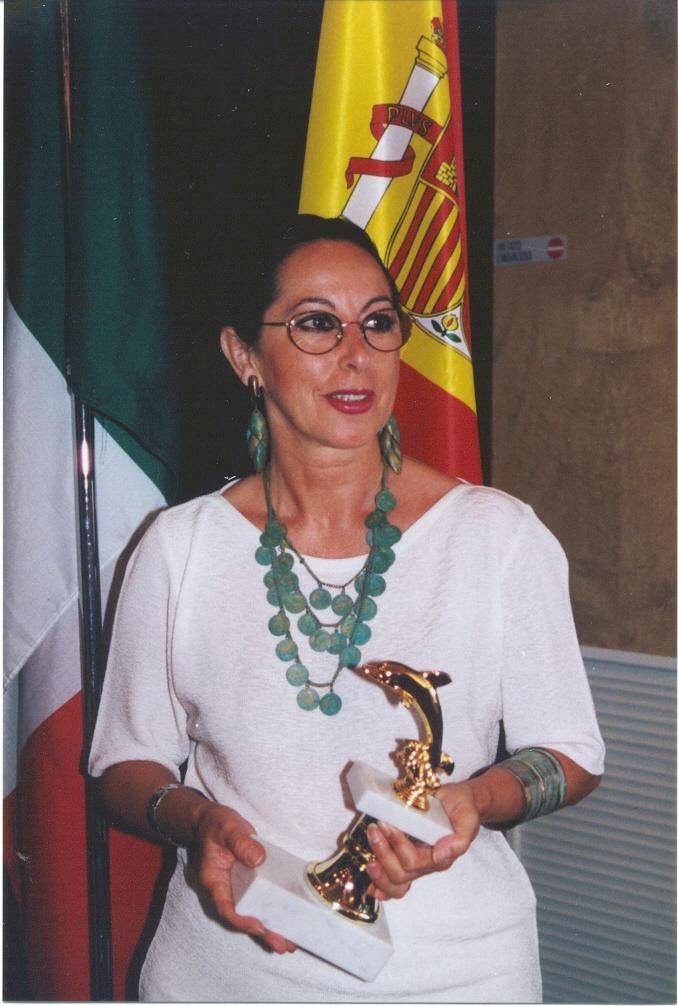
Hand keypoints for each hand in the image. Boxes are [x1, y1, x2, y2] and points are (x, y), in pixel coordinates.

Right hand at [193, 802, 295, 953]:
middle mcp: (225, 890)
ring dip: (269, 930)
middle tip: (282, 947)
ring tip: (289, 945)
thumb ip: (240, 842)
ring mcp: (237, 888)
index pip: (226, 907)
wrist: (212, 820)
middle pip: (242, 918)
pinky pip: (259, 901)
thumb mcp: (228, 828)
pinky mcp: (248, 883)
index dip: (242, 920)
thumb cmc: (217, 824)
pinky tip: (287, 923)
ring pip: (252, 914)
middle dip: (262, 933)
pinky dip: (272, 913)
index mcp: (214, 881)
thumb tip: (258, 859)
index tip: (258, 926)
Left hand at [365, 780, 480, 899]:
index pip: (414, 863)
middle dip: (383, 853)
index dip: (397, 846)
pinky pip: (390, 879)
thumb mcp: (467, 819)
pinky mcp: (403, 854)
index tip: (388, 825)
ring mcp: (413, 861)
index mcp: (440, 858)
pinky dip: (377, 883)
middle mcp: (425, 864)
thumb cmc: (463, 810)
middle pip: (400, 875)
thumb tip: (442, 854)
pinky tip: (366, 880)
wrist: (458, 801)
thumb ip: (459, 839)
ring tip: (370, 840)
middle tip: (374, 830)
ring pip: (393, 880)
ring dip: (377, 865)